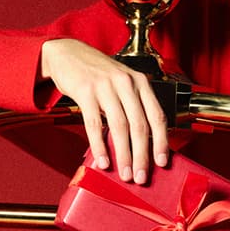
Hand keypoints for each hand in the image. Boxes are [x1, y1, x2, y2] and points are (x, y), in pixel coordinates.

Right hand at [40, 38, 168, 183]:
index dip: (161, 142)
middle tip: (141, 177)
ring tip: (124, 174)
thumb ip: (133, 106)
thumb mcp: (122, 83)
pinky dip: (99, 145)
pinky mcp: (86, 91)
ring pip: (119, 127)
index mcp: (140, 82)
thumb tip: (142, 143)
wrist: (68, 53)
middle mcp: (126, 83)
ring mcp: (106, 86)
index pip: (157, 116)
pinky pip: (94, 124)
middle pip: (140, 125)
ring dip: (123, 155)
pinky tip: (102, 161)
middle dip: (142, 156)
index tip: (161, 162)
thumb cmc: (97, 73)